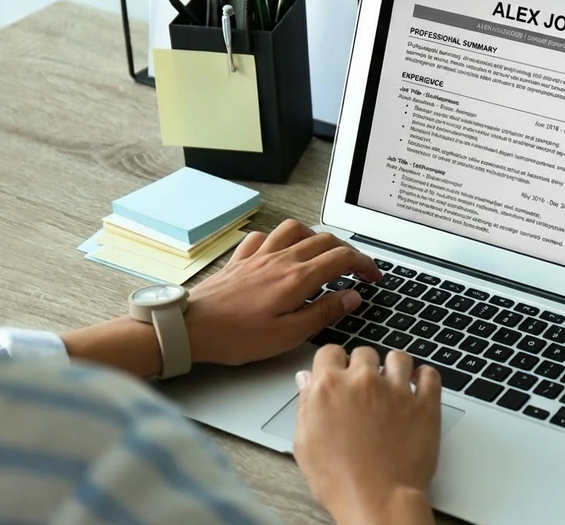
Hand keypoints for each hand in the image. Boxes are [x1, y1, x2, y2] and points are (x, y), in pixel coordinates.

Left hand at [185, 219, 381, 365]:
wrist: (191, 328)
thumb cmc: (236, 336)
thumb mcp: (289, 335)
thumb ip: (324, 312)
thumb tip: (351, 297)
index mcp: (297, 278)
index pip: (342, 259)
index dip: (364, 264)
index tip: (373, 277)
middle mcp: (281, 259)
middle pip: (325, 240)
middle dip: (348, 251)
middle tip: (356, 269)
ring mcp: (259, 256)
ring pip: (296, 229)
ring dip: (316, 237)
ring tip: (323, 253)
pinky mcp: (241, 260)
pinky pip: (264, 236)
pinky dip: (278, 239)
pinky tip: (280, 250)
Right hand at [294, 346, 440, 524]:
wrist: (377, 500)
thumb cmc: (340, 481)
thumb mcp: (305, 444)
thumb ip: (306, 405)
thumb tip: (306, 380)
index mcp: (329, 387)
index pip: (330, 351)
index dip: (334, 362)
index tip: (339, 372)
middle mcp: (363, 382)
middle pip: (364, 352)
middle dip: (363, 366)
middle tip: (364, 387)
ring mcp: (396, 390)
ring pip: (398, 357)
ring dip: (394, 367)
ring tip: (393, 383)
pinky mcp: (424, 403)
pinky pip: (430, 374)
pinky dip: (425, 377)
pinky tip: (419, 386)